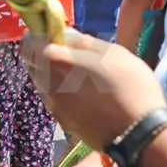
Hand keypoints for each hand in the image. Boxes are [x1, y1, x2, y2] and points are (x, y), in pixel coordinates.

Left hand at [20, 30, 166, 150]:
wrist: (137, 134)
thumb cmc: (130, 86)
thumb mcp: (113, 54)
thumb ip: (83, 42)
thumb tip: (63, 34)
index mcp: (58, 64)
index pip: (29, 46)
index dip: (35, 37)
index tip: (48, 33)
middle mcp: (48, 85)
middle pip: (32, 65)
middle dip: (42, 54)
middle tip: (64, 50)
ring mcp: (53, 105)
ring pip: (41, 82)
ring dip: (51, 73)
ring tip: (76, 72)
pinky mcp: (61, 120)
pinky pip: (52, 98)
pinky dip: (58, 90)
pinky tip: (80, 92)